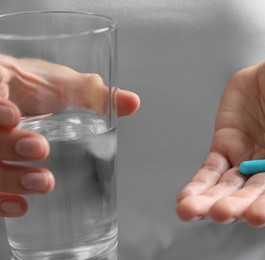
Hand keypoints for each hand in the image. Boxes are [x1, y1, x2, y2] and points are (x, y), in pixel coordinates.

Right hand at [0, 55, 139, 216]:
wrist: (17, 94)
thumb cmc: (37, 87)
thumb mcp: (62, 84)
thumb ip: (92, 93)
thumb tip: (133, 102)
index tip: (14, 115)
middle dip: (9, 144)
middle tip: (40, 148)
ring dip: (10, 177)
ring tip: (44, 182)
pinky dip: (1, 199)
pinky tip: (21, 206)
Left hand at [176, 51, 264, 226]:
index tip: (256, 216)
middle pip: (253, 193)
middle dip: (237, 205)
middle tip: (221, 213)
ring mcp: (245, 160)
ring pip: (227, 187)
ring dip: (209, 201)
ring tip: (190, 211)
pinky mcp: (224, 148)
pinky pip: (210, 170)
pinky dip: (198, 185)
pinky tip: (185, 200)